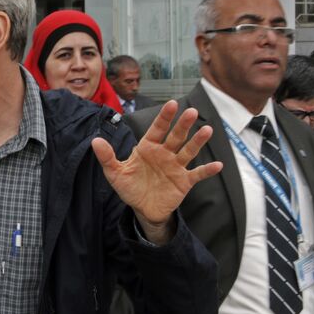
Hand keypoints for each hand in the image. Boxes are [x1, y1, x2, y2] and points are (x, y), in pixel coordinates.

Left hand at [91, 101, 222, 233]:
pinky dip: (207, 170)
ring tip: (207, 130)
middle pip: (176, 136)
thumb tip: (95, 140)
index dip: (164, 117)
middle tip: (191, 111)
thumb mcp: (115, 173)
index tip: (172, 104)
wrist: (142, 209)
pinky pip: (197, 174)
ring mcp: (176, 166)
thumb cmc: (130, 187)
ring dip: (198, 141)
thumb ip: (107, 157)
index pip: (157, 129)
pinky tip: (218, 165)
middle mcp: (164, 153)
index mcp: (148, 147)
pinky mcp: (184, 181)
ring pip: (189, 151)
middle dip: (183, 125)